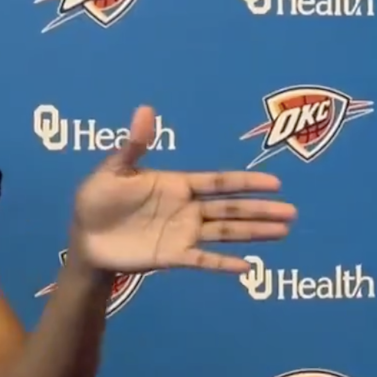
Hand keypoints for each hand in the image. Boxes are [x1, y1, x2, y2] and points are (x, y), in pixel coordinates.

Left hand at [71, 106, 296, 274]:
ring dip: (253, 233)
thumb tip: (145, 109)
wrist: (85, 238)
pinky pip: (202, 259)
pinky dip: (222, 263)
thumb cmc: (97, 200)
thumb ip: (134, 146)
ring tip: (283, 231)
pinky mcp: (172, 257)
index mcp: (177, 185)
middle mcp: (187, 209)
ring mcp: (182, 234)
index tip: (275, 184)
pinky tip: (246, 267)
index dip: (245, 182)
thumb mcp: (113, 171)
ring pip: (224, 233)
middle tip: (292, 212)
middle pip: (230, 209)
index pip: (218, 182)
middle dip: (260, 210)